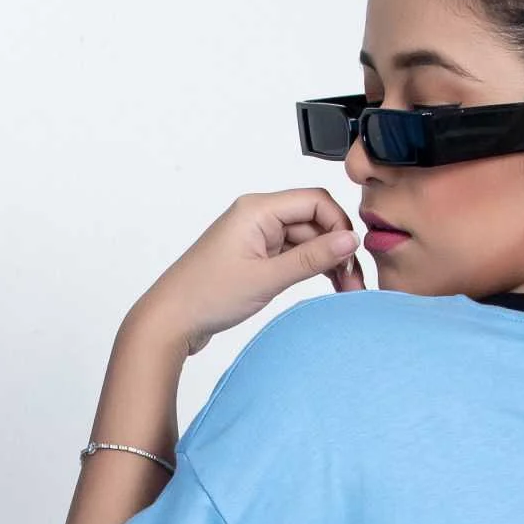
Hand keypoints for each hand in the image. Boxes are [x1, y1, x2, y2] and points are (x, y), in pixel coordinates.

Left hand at [138, 187, 366, 354]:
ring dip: (326, 262)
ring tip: (344, 290)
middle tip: (354, 283)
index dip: (340, 226)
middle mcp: (256, 216)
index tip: (352, 256)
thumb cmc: (205, 296)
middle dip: (337, 248)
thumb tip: (350, 240)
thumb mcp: (266, 278)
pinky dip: (309, 268)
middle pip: (314, 221)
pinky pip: (291, 254)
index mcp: (257, 209)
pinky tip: (325, 286)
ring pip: (305, 240)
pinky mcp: (253, 257)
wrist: (169, 321)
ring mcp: (255, 237)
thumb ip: (311, 258)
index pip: (315, 202)